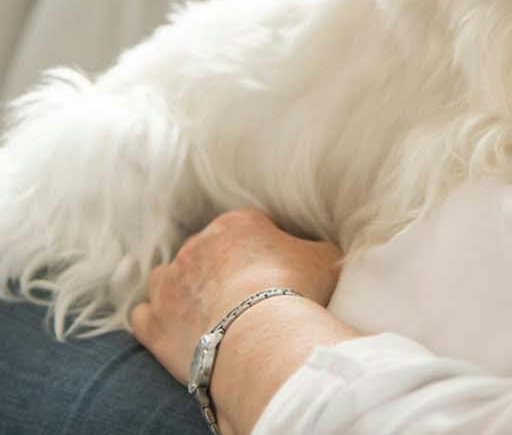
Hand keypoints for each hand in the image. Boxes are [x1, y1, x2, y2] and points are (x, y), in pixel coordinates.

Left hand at [131, 208, 342, 383]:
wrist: (260, 333)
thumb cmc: (295, 290)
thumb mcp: (324, 257)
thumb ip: (314, 248)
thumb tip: (315, 251)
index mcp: (236, 224)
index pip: (246, 227)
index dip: (262, 248)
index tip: (275, 269)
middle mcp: (195, 246)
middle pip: (205, 251)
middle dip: (220, 268)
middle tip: (245, 293)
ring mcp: (168, 285)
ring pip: (166, 278)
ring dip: (180, 289)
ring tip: (206, 310)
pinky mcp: (153, 323)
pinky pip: (142, 315)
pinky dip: (155, 319)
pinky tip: (175, 328)